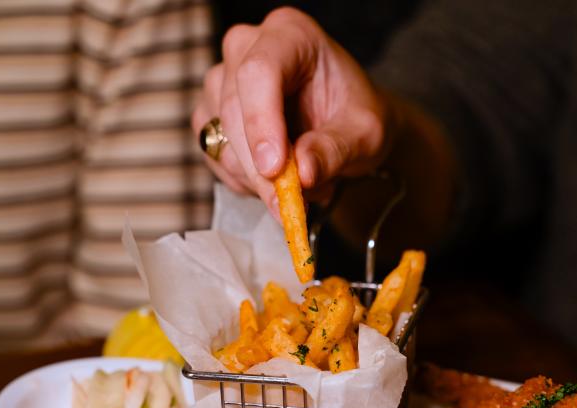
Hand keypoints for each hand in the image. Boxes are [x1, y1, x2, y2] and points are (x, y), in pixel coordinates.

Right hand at [192, 8, 393, 214]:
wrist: (347, 126)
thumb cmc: (357, 117)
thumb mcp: (365, 135)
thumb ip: (335, 150)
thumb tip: (302, 174)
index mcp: (290, 34)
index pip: (259, 71)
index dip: (261, 122)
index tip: (275, 169)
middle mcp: (248, 47)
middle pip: (235, 108)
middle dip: (260, 168)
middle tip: (294, 203)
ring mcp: (222, 79)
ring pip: (220, 137)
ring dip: (258, 179)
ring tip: (304, 185)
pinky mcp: (211, 113)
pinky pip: (215, 156)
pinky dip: (245, 182)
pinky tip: (278, 182)